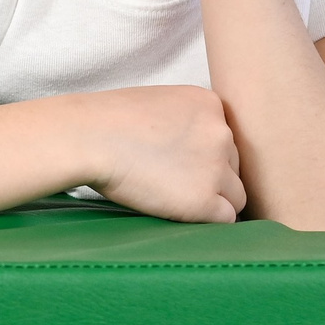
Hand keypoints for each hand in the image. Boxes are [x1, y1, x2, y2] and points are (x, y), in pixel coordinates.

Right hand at [71, 85, 243, 223]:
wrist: (89, 138)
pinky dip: (207, 220)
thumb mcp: (160, 104)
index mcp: (210, 104)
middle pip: (234, 167)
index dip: (206, 155)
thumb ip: (186, 122)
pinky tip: (181, 213)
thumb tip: (193, 152)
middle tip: (175, 182)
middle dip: (212, 177)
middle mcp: (221, 133)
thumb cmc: (109, 121)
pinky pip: (226, 219)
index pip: (226, 139)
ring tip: (178, 200)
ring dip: (213, 200)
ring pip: (235, 195)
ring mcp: (216, 167)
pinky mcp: (205, 200)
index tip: (181, 161)